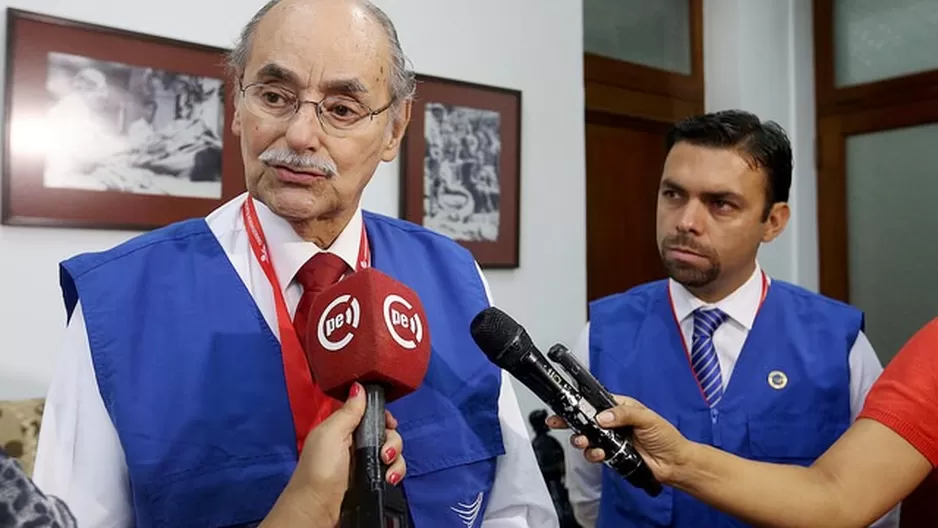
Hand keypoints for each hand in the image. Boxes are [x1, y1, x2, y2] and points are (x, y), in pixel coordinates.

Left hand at [261, 382, 405, 526]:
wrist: (318, 508)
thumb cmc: (321, 467)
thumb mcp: (332, 433)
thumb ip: (349, 411)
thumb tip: (359, 385)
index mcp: (344, 427)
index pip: (371, 413)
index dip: (383, 415)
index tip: (389, 421)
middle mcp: (357, 442)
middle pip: (387, 431)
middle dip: (393, 439)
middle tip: (385, 452)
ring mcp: (367, 461)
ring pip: (394, 450)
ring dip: (396, 457)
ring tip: (387, 467)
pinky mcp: (375, 478)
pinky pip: (394, 469)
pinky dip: (396, 472)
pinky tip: (390, 478)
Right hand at [546, 395, 689, 483]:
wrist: (673, 463)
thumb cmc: (666, 437)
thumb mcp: (647, 418)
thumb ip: (624, 414)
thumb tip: (603, 417)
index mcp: (621, 408)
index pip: (596, 402)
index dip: (581, 403)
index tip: (567, 404)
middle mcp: (613, 423)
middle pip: (586, 420)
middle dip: (570, 422)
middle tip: (558, 422)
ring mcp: (611, 440)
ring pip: (587, 437)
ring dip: (581, 440)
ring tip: (583, 441)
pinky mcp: (612, 455)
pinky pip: (595, 453)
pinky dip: (593, 454)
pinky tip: (599, 453)